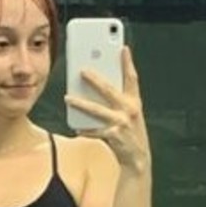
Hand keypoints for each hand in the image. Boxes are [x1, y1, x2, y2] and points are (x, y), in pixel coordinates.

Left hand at [64, 45, 150, 172]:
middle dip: (95, 80)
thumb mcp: (129, 112)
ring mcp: (122, 122)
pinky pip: (95, 131)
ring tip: (68, 98)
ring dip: (81, 104)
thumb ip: (117, 99)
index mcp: (134, 101)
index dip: (128, 63)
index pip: (132, 78)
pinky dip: (85, 129)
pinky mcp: (115, 135)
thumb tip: (96, 85)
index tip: (123, 49)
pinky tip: (76, 127)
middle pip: (110, 90)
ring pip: (97, 110)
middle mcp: (130, 110)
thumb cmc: (130, 131)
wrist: (138, 157)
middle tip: (82, 71)